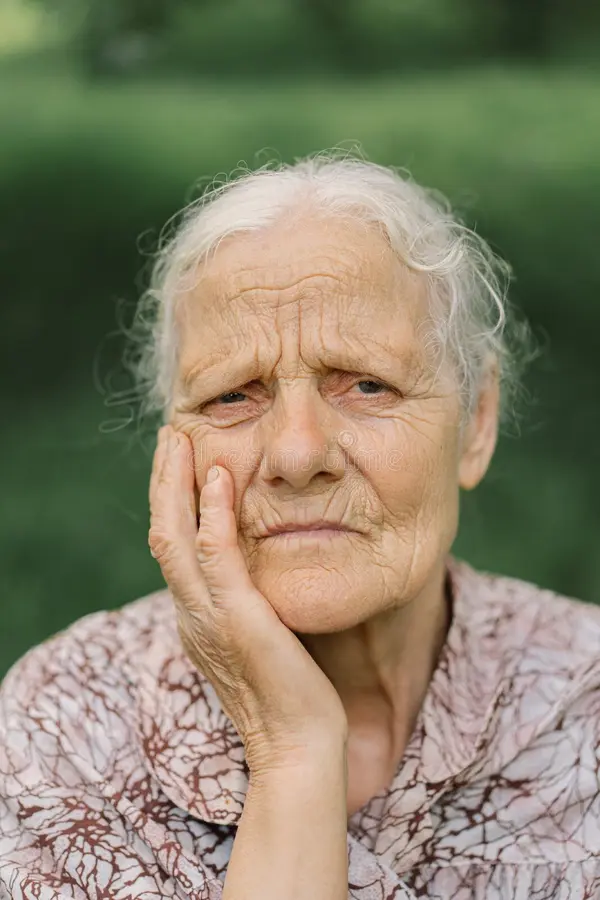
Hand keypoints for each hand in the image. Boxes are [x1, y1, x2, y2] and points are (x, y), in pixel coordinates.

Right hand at [148, 425, 347, 775]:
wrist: (301, 747)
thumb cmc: (292, 694)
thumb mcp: (262, 637)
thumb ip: (250, 601)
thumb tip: (262, 569)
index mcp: (196, 618)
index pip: (172, 548)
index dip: (171, 501)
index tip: (181, 461)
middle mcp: (192, 615)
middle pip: (162, 534)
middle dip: (164, 481)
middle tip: (171, 435)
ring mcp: (209, 618)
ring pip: (174, 538)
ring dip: (175, 485)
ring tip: (181, 441)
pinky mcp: (237, 620)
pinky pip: (216, 557)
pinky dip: (212, 515)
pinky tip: (219, 479)